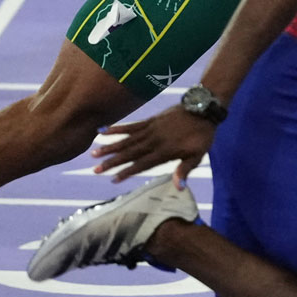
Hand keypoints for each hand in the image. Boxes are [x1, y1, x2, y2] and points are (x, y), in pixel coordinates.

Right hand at [90, 106, 215, 186]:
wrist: (203, 108)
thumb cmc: (202, 135)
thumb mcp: (198, 155)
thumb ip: (185, 170)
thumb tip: (179, 187)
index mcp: (165, 151)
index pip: (142, 164)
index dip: (127, 172)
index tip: (113, 179)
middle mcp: (154, 140)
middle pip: (129, 153)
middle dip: (112, 162)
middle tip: (96, 169)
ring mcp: (151, 129)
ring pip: (127, 139)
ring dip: (110, 147)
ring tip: (94, 153)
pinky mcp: (151, 119)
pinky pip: (131, 125)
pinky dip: (117, 128)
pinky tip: (104, 131)